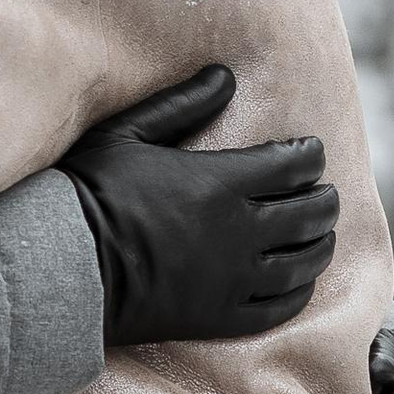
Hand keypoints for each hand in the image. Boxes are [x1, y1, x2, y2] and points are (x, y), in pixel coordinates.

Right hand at [61, 66, 339, 351]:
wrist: (66, 269)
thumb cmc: (91, 192)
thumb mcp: (129, 133)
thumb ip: (182, 104)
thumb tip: (226, 76)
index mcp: (221, 182)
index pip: (291, 166)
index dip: (310, 156)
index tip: (312, 151)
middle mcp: (239, 231)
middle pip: (307, 214)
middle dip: (324, 200)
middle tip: (327, 194)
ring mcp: (233, 279)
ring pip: (301, 263)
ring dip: (320, 245)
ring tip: (324, 236)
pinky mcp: (220, 317)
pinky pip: (277, 308)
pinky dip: (300, 294)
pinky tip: (303, 284)